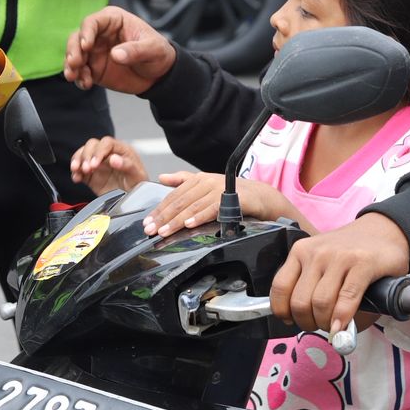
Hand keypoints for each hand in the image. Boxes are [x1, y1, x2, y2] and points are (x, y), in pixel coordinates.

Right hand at [63, 6, 176, 94]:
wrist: (159, 74)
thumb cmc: (157, 52)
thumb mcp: (153, 48)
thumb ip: (135, 50)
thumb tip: (116, 55)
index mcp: (113, 20)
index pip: (93, 22)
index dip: (86, 32)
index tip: (86, 46)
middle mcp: (99, 34)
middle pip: (77, 37)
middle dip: (73, 50)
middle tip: (75, 63)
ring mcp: (95, 51)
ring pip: (74, 54)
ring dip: (71, 65)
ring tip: (74, 76)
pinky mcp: (93, 68)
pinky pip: (80, 71)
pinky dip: (79, 78)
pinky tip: (85, 84)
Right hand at [70, 136, 148, 194]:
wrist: (133, 202)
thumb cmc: (138, 186)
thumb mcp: (137, 176)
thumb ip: (127, 165)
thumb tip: (114, 159)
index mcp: (121, 150)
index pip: (107, 143)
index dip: (99, 151)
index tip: (95, 163)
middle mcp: (108, 154)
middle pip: (92, 145)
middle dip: (86, 156)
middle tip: (87, 169)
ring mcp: (98, 164)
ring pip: (83, 154)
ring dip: (78, 160)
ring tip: (77, 170)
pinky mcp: (90, 175)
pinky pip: (79, 169)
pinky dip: (75, 172)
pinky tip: (76, 178)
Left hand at [144, 172, 296, 236]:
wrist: (263, 197)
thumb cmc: (233, 194)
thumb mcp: (207, 186)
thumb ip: (183, 181)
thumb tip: (162, 178)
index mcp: (198, 179)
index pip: (174, 195)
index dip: (159, 209)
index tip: (147, 222)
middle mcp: (207, 182)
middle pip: (180, 201)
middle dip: (163, 217)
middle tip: (150, 230)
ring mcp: (219, 189)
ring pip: (193, 206)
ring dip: (177, 220)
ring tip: (164, 231)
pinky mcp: (231, 198)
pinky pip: (212, 208)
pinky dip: (199, 216)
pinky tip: (189, 224)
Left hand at [270, 213, 409, 334]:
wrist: (383, 231)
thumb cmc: (350, 254)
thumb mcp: (321, 265)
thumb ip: (309, 289)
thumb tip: (302, 324)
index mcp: (301, 252)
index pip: (280, 287)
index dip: (283, 311)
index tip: (292, 320)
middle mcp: (317, 252)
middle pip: (300, 301)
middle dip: (307, 323)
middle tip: (318, 325)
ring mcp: (339, 256)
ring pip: (321, 302)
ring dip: (326, 324)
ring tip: (333, 325)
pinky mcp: (362, 263)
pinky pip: (346, 298)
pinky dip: (342, 318)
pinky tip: (343, 326)